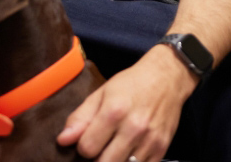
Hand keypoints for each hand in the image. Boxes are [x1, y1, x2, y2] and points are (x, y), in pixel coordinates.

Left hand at [57, 45, 197, 161]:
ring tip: (114, 148)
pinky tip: (129, 152)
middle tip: (100, 147)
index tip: (88, 139)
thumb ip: (81, 117)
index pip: (86, 148)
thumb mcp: (102, 93)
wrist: (167, 78)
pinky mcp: (161, 149)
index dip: (82, 146)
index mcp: (114, 111)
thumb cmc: (132, 84)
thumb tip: (63, 140)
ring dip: (114, 161)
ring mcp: (149, 140)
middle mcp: (133, 128)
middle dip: (97, 158)